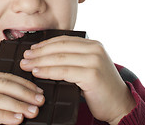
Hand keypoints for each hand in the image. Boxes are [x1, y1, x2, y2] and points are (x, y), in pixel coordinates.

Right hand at [0, 70, 44, 124]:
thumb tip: (24, 98)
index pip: (5, 76)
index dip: (24, 84)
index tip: (38, 91)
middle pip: (3, 84)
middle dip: (25, 93)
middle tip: (40, 101)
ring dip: (18, 105)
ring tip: (32, 111)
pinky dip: (4, 116)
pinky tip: (17, 119)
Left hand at [20, 36, 135, 124]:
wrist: (120, 105)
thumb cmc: (100, 87)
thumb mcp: (88, 66)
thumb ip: (73, 58)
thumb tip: (45, 55)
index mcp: (93, 44)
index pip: (64, 40)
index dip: (45, 44)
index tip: (32, 49)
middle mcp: (95, 49)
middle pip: (59, 47)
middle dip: (39, 52)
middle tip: (25, 57)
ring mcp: (94, 60)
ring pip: (59, 58)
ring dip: (40, 62)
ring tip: (26, 65)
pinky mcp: (91, 74)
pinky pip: (64, 71)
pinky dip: (48, 71)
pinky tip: (37, 72)